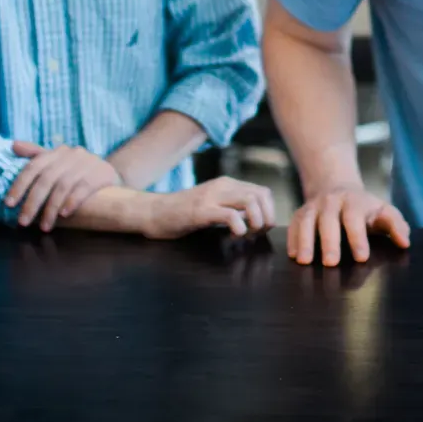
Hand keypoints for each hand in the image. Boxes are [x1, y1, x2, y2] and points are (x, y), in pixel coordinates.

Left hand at [7, 141, 122, 230]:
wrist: (112, 176)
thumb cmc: (79, 173)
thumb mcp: (58, 163)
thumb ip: (36, 155)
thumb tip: (13, 145)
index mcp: (58, 151)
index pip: (34, 166)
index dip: (19, 185)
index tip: (9, 204)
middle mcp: (72, 154)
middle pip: (46, 179)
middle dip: (32, 202)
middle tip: (23, 221)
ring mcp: (88, 163)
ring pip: (63, 186)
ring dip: (51, 208)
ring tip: (44, 226)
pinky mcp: (102, 173)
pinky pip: (83, 188)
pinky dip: (72, 201)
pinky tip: (64, 215)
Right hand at [141, 177, 276, 239]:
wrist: (152, 212)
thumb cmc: (182, 214)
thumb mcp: (212, 206)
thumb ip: (232, 208)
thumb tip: (256, 221)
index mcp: (227, 184)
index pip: (262, 192)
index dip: (270, 211)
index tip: (263, 228)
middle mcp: (222, 186)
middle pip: (261, 195)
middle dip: (268, 217)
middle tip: (259, 234)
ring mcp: (211, 197)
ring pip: (250, 201)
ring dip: (257, 221)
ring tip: (248, 235)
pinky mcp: (200, 211)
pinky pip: (230, 216)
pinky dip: (239, 228)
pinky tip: (234, 237)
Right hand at [288, 186, 411, 265]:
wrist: (335, 187)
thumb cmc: (363, 208)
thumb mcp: (383, 211)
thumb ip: (396, 225)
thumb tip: (405, 243)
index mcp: (353, 201)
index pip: (355, 218)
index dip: (358, 237)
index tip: (362, 257)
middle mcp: (330, 202)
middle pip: (328, 219)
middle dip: (330, 241)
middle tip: (331, 263)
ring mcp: (313, 207)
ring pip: (306, 221)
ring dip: (305, 240)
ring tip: (305, 261)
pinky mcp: (299, 214)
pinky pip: (292, 225)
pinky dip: (292, 239)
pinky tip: (293, 255)